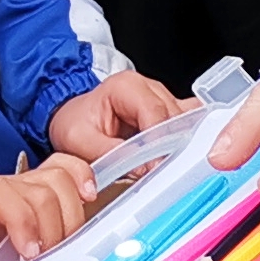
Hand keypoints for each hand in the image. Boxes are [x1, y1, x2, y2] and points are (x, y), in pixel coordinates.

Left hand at [0, 157, 96, 260]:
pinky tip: (88, 198)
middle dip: (52, 229)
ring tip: (66, 247)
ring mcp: (13, 187)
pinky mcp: (33, 191)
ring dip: (70, 216)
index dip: (21, 219)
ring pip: (56, 179)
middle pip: (36, 188)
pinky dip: (80, 179)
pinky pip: (63, 170)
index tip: (32, 254)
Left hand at [45, 72, 181, 163]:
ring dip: (180, 145)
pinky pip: (188, 122)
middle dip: (171, 146)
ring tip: (169, 168)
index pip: (154, 112)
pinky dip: (187, 139)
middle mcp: (149, 88)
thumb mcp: (79, 140)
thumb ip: (108, 153)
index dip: (158, 142)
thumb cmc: (74, 123)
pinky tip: (180, 157)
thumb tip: (141, 168)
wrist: (71, 118)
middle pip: (174, 117)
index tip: (157, 167)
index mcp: (127, 87)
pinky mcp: (168, 112)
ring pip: (186, 122)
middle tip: (163, 173)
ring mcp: (162, 98)